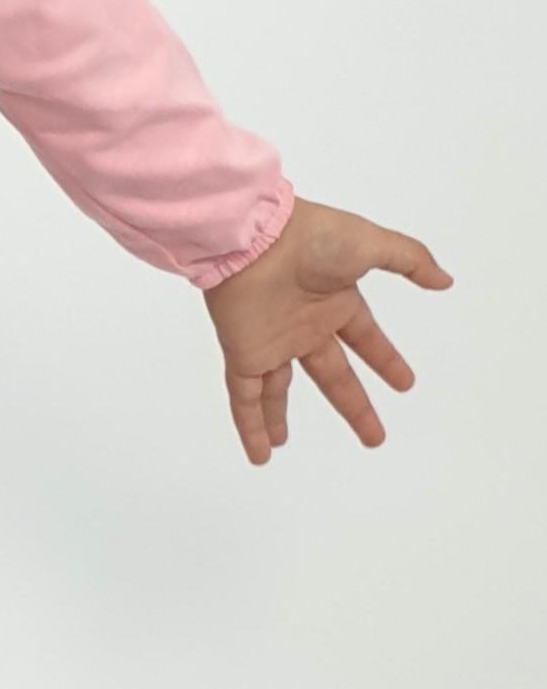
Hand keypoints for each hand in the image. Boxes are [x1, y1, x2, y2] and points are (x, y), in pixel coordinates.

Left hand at [202, 194, 450, 463]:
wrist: (252, 236)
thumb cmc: (309, 236)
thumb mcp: (371, 245)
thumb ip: (409, 260)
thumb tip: (445, 280)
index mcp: (334, 301)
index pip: (365, 339)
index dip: (385, 360)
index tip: (405, 383)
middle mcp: (303, 325)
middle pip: (332, 375)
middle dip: (353, 404)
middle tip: (374, 435)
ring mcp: (272, 341)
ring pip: (277, 389)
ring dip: (280, 418)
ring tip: (283, 443)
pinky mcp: (244, 352)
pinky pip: (245, 397)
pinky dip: (251, 426)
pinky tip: (260, 452)